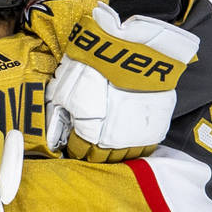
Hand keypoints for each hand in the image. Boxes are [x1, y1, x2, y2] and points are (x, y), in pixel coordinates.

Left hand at [45, 2, 198, 156]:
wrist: (132, 52)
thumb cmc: (94, 68)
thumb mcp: (65, 89)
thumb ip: (60, 112)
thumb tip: (56, 127)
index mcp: (88, 134)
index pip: (78, 151)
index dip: (73, 146)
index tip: (73, 139)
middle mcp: (111, 142)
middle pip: (100, 159)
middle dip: (91, 151)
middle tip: (89, 140)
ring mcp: (135, 137)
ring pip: (123, 157)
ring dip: (114, 151)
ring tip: (108, 140)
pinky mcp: (155, 129)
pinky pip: (144, 148)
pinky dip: (135, 146)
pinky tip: (128, 137)